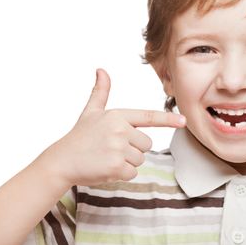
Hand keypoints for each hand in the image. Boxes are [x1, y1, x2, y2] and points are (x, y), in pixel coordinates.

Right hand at [38, 68, 185, 186]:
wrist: (61, 161)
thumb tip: (101, 70)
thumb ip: (100, 92)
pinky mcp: (116, 166)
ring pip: (140, 159)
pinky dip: (121, 175)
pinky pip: (133, 173)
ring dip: (127, 162)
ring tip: (107, 157)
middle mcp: (120, 130)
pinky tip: (106, 168)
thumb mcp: (91, 112)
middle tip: (111, 148)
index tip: (184, 121)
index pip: (148, 117)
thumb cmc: (79, 137)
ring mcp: (119, 148)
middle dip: (133, 149)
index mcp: (117, 115)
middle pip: (147, 143)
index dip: (168, 119)